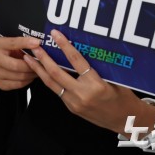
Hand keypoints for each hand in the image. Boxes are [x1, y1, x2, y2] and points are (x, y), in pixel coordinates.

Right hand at [0, 36, 40, 89]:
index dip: (26, 43)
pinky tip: (29, 76)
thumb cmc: (10, 50)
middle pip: (16, 65)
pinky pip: (17, 84)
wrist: (0, 59)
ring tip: (37, 70)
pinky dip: (26, 81)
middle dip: (31, 66)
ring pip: (18, 77)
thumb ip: (24, 42)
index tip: (38, 43)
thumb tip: (37, 43)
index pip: (13, 43)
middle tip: (41, 64)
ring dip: (31, 74)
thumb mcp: (15, 42)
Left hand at [24, 29, 146, 133]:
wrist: (125, 120)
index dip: (64, 46)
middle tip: (34, 46)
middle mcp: (83, 94)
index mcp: (96, 84)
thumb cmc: (123, 97)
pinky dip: (47, 79)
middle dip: (43, 58)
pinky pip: (56, 91)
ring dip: (39, 69)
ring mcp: (74, 103)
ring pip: (51, 83)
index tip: (55, 34)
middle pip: (57, 73)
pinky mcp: (71, 108)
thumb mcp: (114, 79)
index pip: (76, 61)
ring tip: (28, 58)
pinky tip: (40, 71)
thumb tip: (82, 47)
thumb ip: (97, 66)